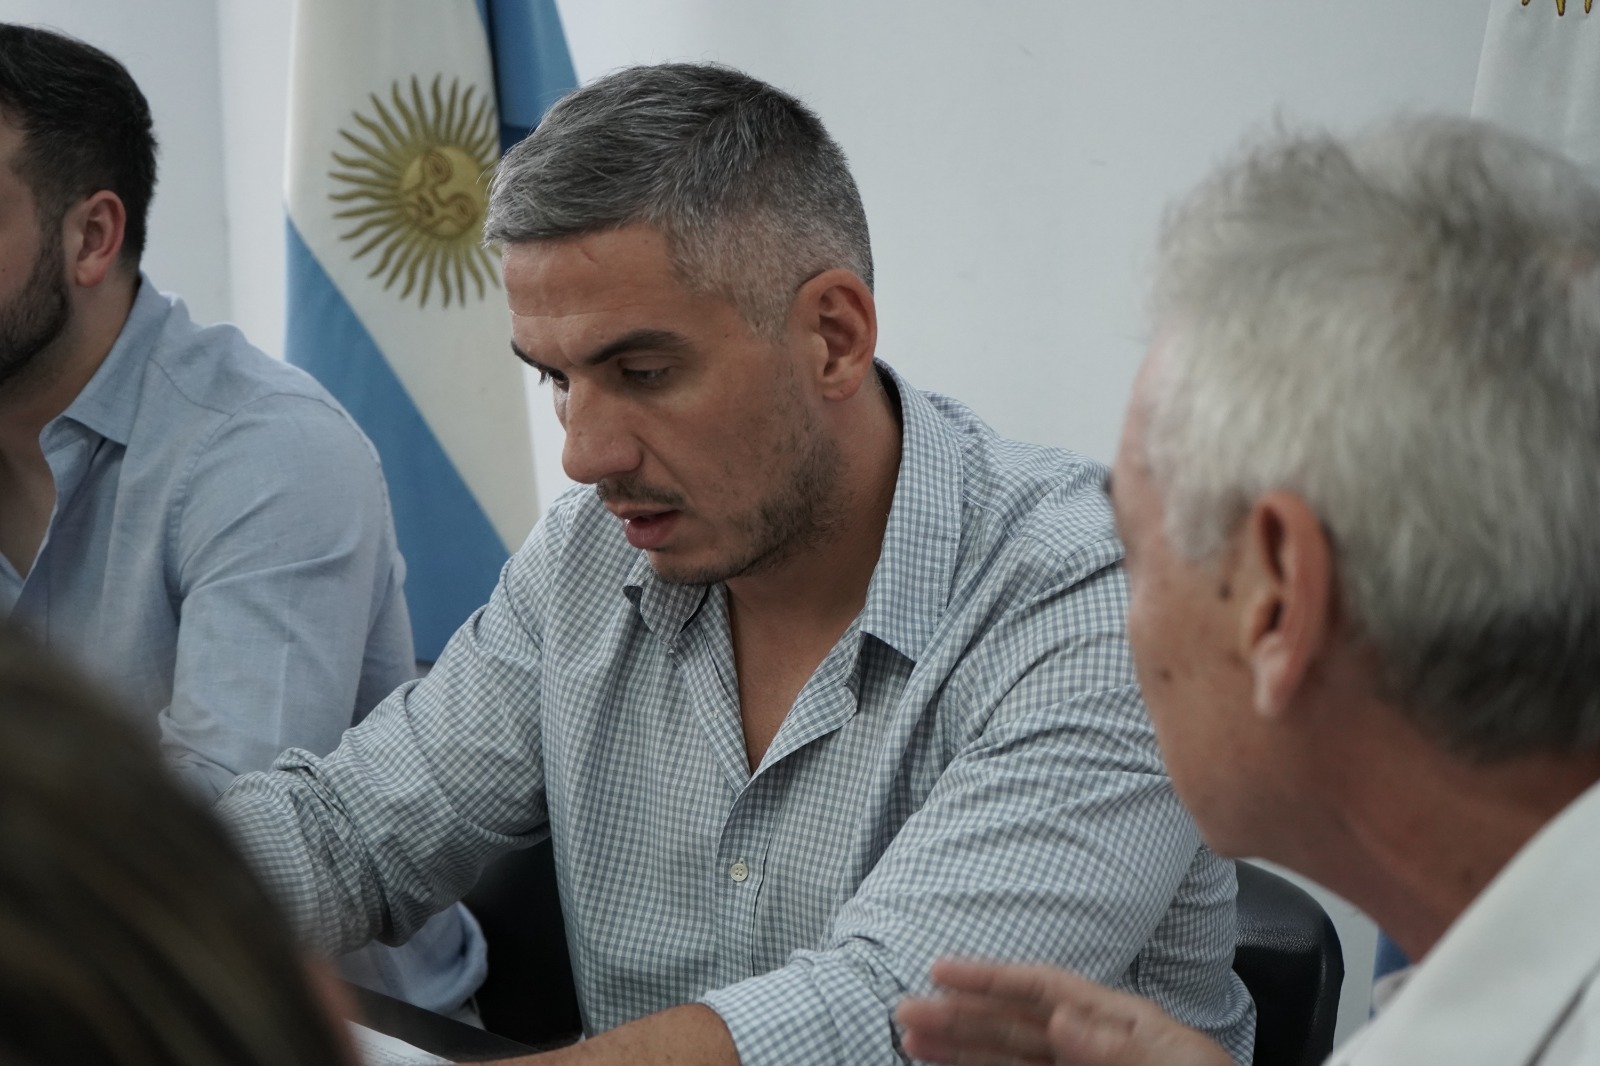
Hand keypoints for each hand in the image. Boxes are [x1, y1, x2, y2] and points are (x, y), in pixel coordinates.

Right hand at [897, 958, 1233, 1065]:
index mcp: (1116, 1022)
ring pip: (1007, 1060)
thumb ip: (1119, 1048)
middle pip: (1013, 1027)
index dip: (990, 978)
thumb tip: (1063, 1019)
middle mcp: (1090, 1047)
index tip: (940, 971)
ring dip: (959, 1052)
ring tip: (911, 1043)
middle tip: (905, 1013)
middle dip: (958, 1017)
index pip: (1043, 990)